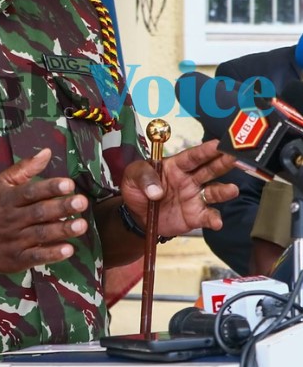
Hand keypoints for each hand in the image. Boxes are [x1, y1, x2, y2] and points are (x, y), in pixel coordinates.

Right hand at [0, 148, 88, 273]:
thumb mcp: (2, 183)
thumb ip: (25, 168)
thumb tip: (47, 152)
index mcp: (10, 198)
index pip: (31, 191)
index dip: (50, 187)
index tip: (69, 184)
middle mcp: (13, 219)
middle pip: (39, 212)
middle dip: (61, 207)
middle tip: (81, 202)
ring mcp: (15, 240)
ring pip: (41, 234)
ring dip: (62, 230)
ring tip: (82, 225)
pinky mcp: (18, 259)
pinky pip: (36, 256)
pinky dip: (52, 254)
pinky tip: (68, 249)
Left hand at [120, 139, 237, 237]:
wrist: (137, 215)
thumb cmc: (137, 188)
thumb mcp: (132, 175)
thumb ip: (143, 176)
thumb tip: (156, 191)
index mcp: (175, 166)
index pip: (192, 156)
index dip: (205, 150)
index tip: (219, 144)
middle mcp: (189, 179)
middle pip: (209, 170)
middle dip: (223, 163)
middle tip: (235, 157)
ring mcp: (194, 197)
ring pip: (213, 192)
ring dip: (224, 191)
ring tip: (232, 190)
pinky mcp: (195, 216)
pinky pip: (207, 216)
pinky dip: (214, 219)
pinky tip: (216, 222)